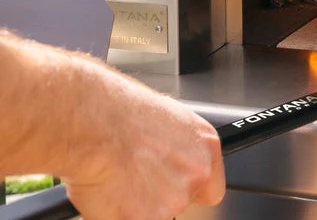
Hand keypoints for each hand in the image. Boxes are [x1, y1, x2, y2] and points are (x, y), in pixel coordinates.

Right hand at [62, 58, 225, 219]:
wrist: (98, 123)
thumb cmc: (124, 114)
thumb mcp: (169, 121)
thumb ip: (180, 150)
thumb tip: (172, 161)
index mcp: (206, 146)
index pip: (212, 189)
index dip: (192, 191)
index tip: (179, 188)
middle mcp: (196, 174)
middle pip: (181, 202)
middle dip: (160, 195)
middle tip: (138, 175)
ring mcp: (172, 199)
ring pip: (155, 214)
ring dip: (138, 205)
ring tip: (122, 176)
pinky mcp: (145, 219)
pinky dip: (117, 214)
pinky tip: (111, 189)